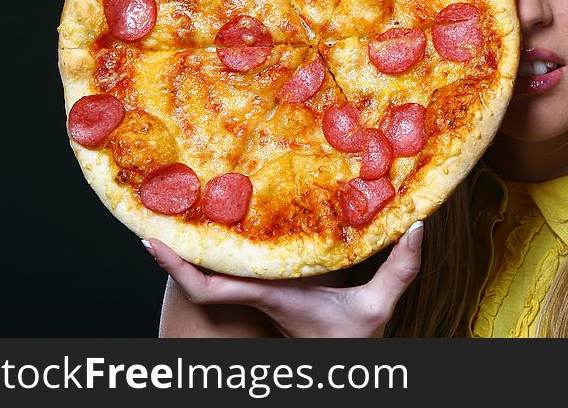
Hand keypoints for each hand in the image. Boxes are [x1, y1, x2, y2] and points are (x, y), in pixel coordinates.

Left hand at [143, 221, 423, 337]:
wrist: (338, 366)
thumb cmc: (348, 342)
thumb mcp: (375, 308)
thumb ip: (399, 269)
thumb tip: (418, 226)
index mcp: (269, 294)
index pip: (207, 286)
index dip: (175, 265)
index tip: (150, 240)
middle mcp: (253, 293)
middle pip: (198, 271)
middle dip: (173, 241)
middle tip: (154, 202)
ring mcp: (255, 293)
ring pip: (210, 269)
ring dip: (190, 242)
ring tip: (177, 201)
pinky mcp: (263, 291)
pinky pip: (228, 269)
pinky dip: (213, 249)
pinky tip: (216, 222)